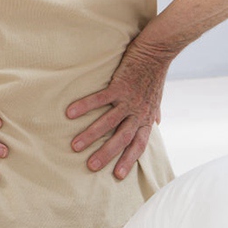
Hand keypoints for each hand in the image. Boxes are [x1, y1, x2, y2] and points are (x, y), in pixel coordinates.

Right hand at [66, 46, 168, 179]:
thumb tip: (156, 122)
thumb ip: (154, 112)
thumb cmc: (155, 74)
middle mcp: (137, 113)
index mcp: (146, 118)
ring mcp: (128, 100)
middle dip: (106, 154)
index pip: (138, 144)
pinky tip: (70, 113)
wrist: (157, 51)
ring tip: (75, 146)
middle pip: (121, 138)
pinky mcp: (119, 86)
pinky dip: (85, 106)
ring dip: (91, 135)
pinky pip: (100, 100)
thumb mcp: (157, 97)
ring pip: (108, 122)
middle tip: (91, 166)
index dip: (129, 160)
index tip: (117, 175)